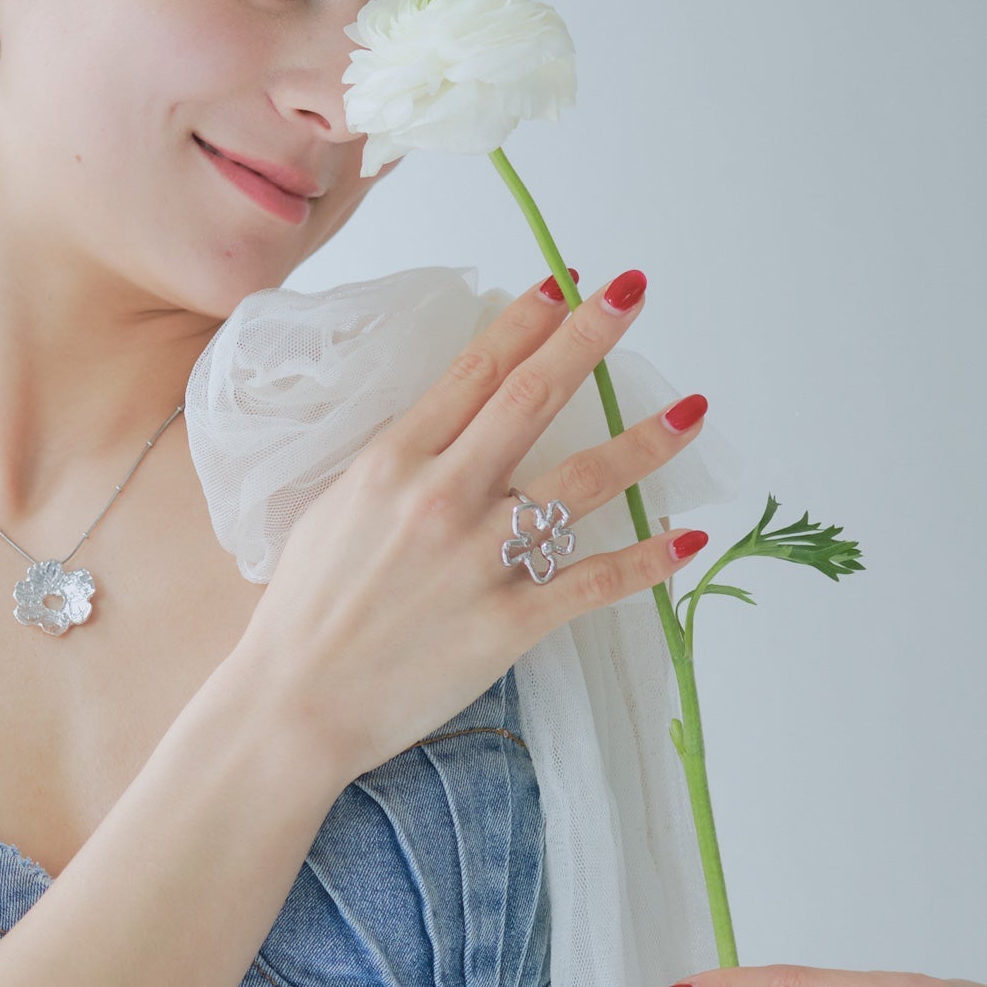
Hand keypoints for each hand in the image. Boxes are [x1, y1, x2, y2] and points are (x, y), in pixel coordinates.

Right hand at [232, 266, 709, 783]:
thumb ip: (394, 464)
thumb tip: (445, 426)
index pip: (473, 369)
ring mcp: (479, 560)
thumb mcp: (333, 507)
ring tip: (693, 410)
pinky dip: (646, 560)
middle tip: (632, 294)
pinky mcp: (508, 623)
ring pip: (582, 482)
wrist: (293, 702)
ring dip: (645, 441)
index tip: (563, 283)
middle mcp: (441, 497)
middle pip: (532, 397)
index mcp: (391, 461)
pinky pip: (593, 582)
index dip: (525, 320)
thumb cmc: (304, 607)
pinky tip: (686, 538)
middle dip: (589, 337)